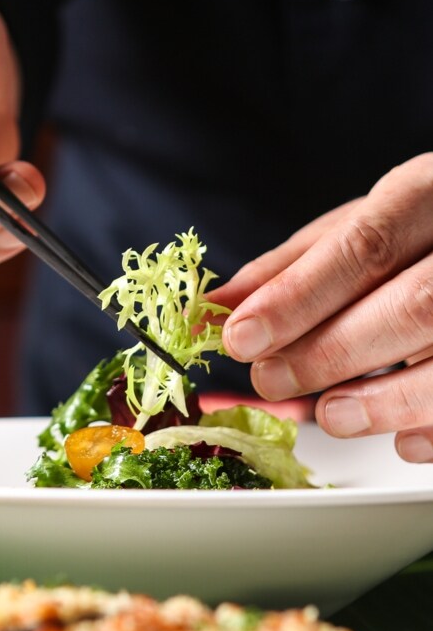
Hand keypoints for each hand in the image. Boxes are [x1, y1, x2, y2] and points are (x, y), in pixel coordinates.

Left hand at [210, 153, 432, 463]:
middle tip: (270, 378)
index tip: (241, 335)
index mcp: (431, 191)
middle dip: (331, 351)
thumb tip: (220, 308)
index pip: (364, 245)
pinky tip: (402, 439)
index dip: (299, 297)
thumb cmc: (419, 226)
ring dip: (386, 400)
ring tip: (331, 415)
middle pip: (414, 304)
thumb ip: (293, 266)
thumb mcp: (361, 224)